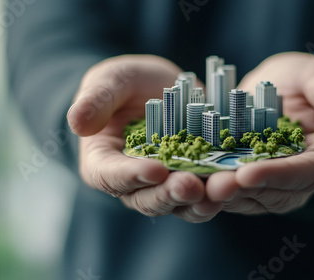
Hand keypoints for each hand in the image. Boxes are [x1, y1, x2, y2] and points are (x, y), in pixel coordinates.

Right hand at [67, 55, 221, 221]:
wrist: (156, 89)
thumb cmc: (124, 85)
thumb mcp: (109, 82)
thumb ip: (95, 99)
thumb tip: (77, 122)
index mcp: (103, 163)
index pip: (111, 176)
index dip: (131, 176)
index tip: (154, 170)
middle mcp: (133, 183)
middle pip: (148, 199)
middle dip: (170, 195)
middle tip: (191, 187)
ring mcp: (165, 184)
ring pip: (180, 203)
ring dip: (200, 202)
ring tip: (220, 192)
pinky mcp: (193, 179)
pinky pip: (205, 193)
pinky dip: (219, 192)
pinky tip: (236, 184)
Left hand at [205, 52, 313, 213]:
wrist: (279, 90)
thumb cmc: (305, 82)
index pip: (306, 173)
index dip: (278, 175)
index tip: (248, 174)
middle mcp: (298, 181)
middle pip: (272, 193)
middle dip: (242, 191)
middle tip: (213, 187)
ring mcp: (270, 185)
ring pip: (246, 197)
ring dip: (220, 195)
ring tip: (194, 187)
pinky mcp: (245, 181)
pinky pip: (227, 187)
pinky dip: (207, 184)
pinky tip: (184, 178)